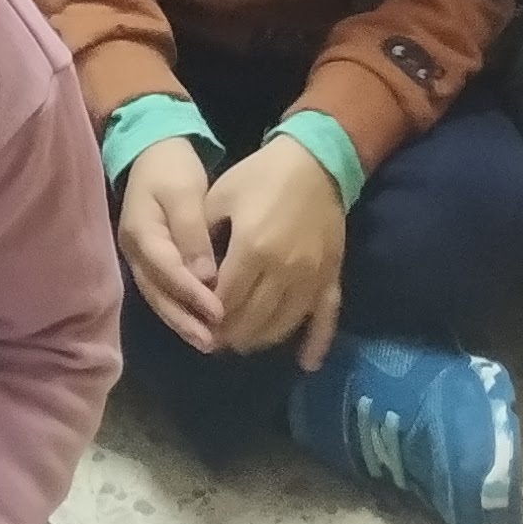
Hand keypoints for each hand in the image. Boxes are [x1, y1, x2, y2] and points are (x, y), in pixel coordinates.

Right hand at [115, 137, 225, 351]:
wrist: (153, 152)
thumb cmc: (170, 168)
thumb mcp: (184, 191)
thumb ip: (192, 232)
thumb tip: (205, 277)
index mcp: (141, 232)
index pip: (166, 269)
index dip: (191, 293)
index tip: (218, 311)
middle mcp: (135, 252)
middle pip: (157, 293)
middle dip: (184, 320)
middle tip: (211, 342)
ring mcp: (140, 259)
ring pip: (159, 298)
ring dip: (182, 322)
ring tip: (208, 343)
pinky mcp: (152, 262)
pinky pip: (164, 292)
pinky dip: (181, 310)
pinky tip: (200, 325)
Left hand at [205, 136, 348, 365]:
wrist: (314, 160)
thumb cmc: (260, 175)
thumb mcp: (220, 196)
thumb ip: (202, 239)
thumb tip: (191, 279)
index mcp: (252, 249)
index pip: (225, 301)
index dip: (209, 317)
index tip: (198, 322)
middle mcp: (284, 270)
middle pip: (252, 321)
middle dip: (230, 335)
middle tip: (217, 337)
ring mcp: (311, 277)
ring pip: (283, 326)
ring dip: (260, 339)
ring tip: (243, 340)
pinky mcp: (331, 277)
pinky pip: (326, 318)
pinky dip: (316, 343)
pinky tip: (305, 363)